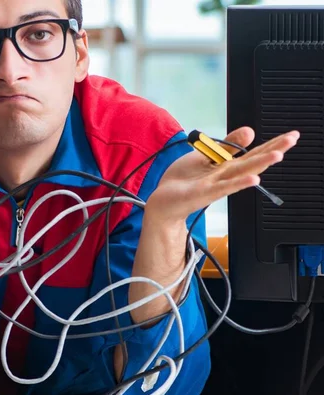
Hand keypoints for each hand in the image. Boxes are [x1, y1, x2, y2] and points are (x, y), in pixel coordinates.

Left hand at [145, 127, 299, 221]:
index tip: (292, 135)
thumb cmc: (184, 180)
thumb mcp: (205, 156)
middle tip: (293, 139)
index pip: (253, 153)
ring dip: (260, 164)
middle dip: (273, 149)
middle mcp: (225, 175)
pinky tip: (253, 179)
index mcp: (225, 165)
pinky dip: (238, 183)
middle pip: (253, 160)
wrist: (164, 200)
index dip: (272, 144)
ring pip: (241, 172)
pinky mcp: (205, 193)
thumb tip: (250, 131)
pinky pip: (224, 187)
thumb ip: (226, 145)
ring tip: (278, 154)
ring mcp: (216, 184)